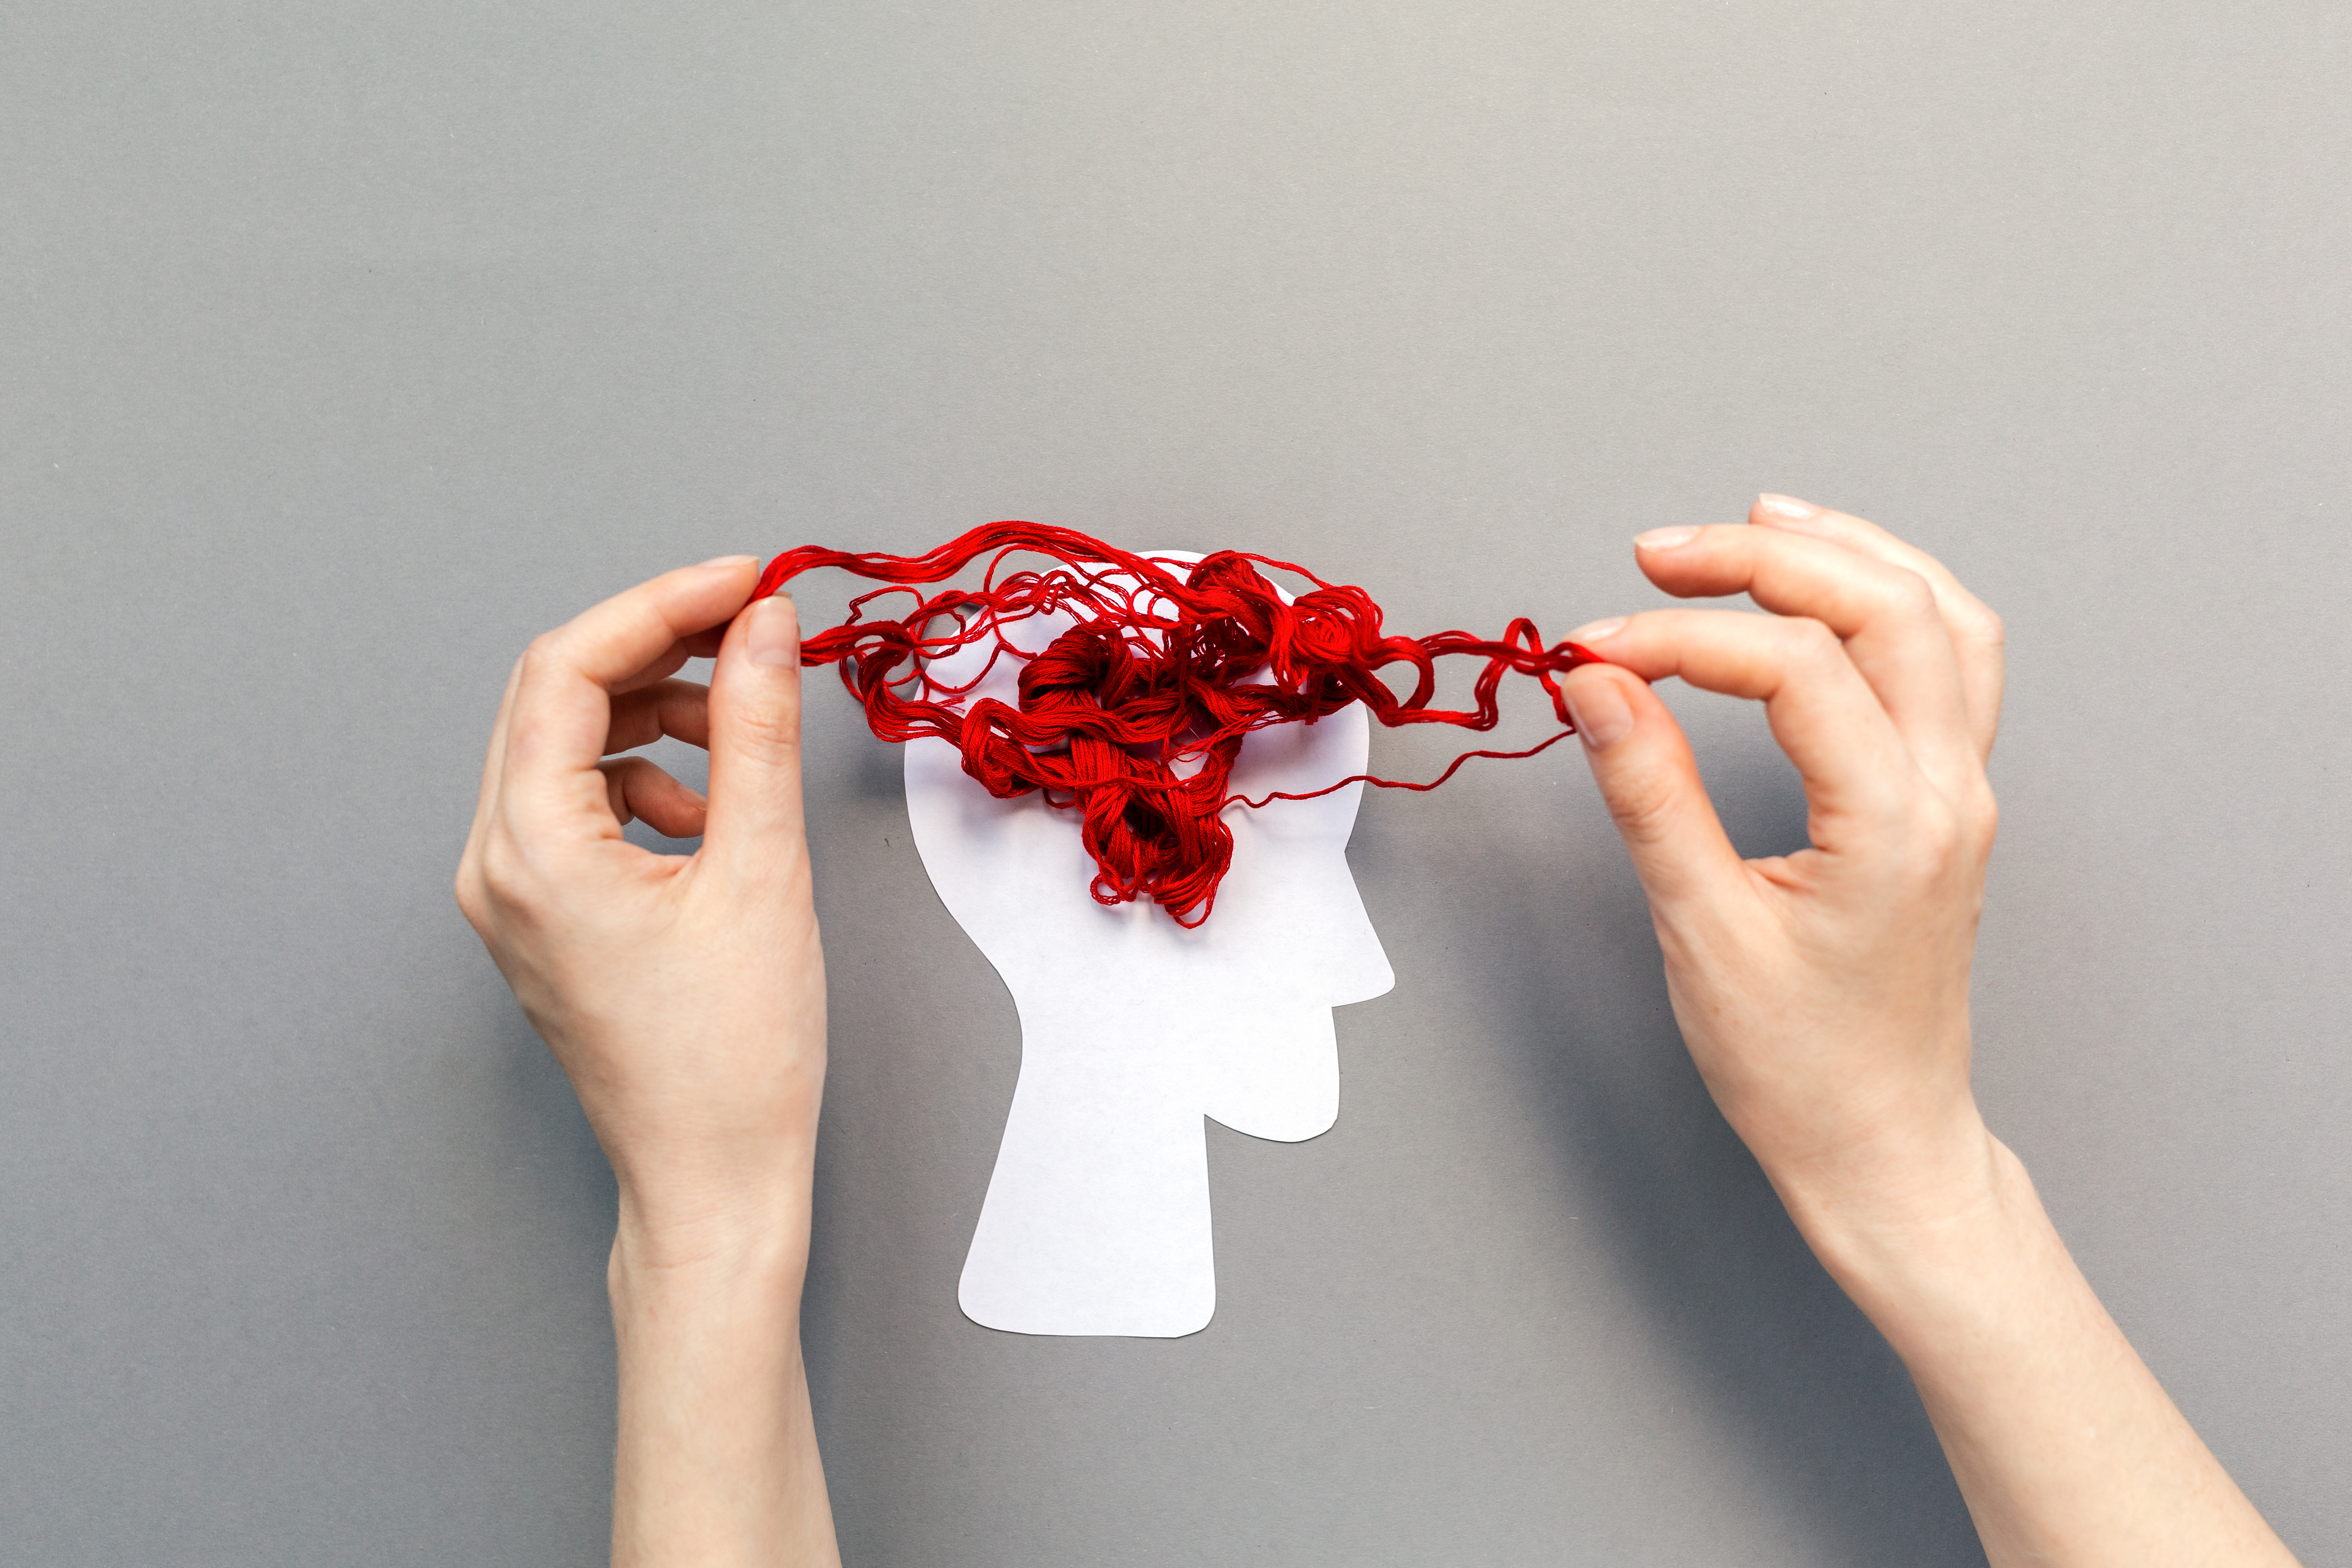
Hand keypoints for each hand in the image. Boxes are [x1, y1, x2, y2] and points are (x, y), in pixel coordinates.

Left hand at [456, 557, 824, 1260]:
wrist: (713, 1180)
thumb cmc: (735, 1059)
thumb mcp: (762, 871)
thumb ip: (756, 732)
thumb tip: (764, 626)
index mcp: (530, 851)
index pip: (567, 670)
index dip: (661, 604)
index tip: (747, 582)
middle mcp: (496, 865)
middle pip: (552, 696)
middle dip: (656, 648)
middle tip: (752, 628)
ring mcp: (509, 895)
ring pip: (562, 746)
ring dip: (651, 711)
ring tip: (738, 733)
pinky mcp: (540, 917)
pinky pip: (573, 803)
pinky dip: (641, 777)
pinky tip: (705, 811)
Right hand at [1558, 496, 2294, 1567]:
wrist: (1881, 1144)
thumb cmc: (1800, 1067)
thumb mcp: (1702, 931)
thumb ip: (1650, 793)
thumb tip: (1598, 683)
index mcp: (1893, 825)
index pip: (1792, 667)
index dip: (1683, 637)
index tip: (1594, 649)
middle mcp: (1947, 792)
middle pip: (1884, 606)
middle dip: (1763, 559)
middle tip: (1657, 554)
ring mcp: (1960, 790)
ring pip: (1938, 615)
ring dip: (1847, 553)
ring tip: (1753, 525)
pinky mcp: (1946, 798)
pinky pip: (1951, 660)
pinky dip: (1889, 599)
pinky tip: (1827, 585)